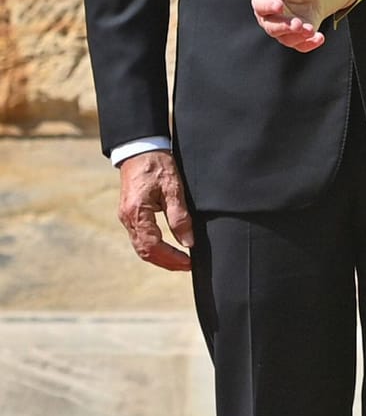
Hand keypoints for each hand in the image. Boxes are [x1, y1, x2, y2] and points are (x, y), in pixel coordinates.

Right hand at [117, 149, 193, 271]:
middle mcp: (128, 218)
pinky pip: (140, 237)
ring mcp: (127, 217)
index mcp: (137, 213)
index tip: (189, 263)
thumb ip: (180, 216)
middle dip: (166, 262)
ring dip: (160, 257)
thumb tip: (188, 242)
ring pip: (141, 246)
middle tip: (187, 267)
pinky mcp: (130, 214)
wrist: (139, 148)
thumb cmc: (157, 164)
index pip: (153, 246)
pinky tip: (168, 249)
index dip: (171, 258)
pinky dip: (154, 247)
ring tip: (181, 261)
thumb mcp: (173, 188)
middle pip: (144, 251)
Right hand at [253, 0, 326, 51]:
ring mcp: (283, 28)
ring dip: (298, 36)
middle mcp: (271, 16)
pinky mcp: (297, 37)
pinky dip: (309, 44)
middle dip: (285, 26)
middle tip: (297, 24)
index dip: (268, 6)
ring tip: (310, 30)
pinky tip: (319, 38)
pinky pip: (300, 45)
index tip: (279, 6)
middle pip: (272, 26)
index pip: (261, 5)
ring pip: (286, 37)